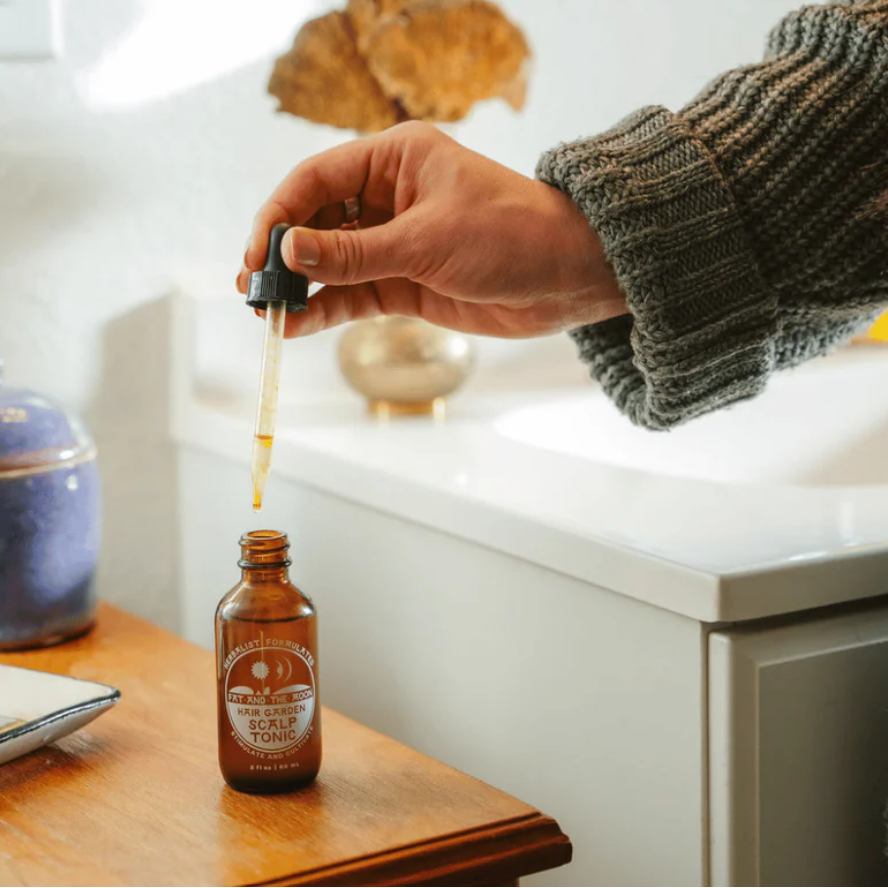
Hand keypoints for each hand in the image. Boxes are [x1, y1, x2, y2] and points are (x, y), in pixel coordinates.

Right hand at [238, 121, 626, 338]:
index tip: (257, 252)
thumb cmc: (509, 235)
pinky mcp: (405, 282)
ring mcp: (395, 243)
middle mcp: (388, 197)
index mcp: (394, 160)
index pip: (317, 179)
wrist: (565, 278)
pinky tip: (298, 324)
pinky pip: (354, 294)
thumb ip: (354, 253)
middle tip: (253, 288)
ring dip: (299, 287)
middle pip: (317, 222)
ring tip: (266, 311)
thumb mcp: (426, 241)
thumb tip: (287, 253)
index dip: (280, 215)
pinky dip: (327, 309)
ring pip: (332, 263)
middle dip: (284, 255)